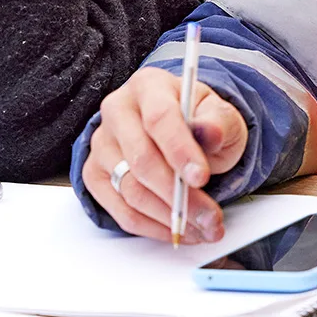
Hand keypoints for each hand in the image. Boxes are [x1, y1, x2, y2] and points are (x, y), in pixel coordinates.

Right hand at [81, 66, 247, 242]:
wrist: (182, 131)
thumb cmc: (200, 121)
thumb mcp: (221, 116)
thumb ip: (218, 123)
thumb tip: (209, 131)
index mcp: (149, 86)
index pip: (159, 118)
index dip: (179, 150)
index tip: (201, 178)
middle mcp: (117, 110)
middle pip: (142, 159)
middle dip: (179, 196)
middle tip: (211, 217)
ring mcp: (101, 144)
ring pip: (131, 190)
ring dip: (170, 217)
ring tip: (203, 228)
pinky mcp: (95, 174)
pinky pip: (121, 210)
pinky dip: (153, 227)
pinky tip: (178, 229)